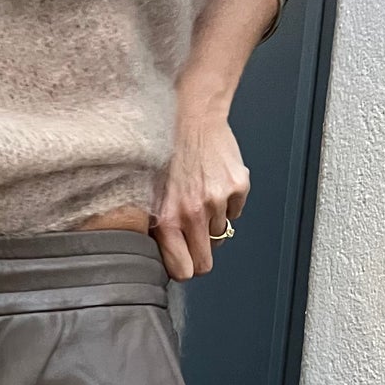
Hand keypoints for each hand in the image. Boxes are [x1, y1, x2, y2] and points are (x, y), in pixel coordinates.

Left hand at [153, 104, 249, 280]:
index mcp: (168, 220)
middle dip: (199, 256)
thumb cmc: (163, 151)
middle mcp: (194, 214)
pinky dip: (226, 205)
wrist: (190, 113)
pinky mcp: (238, 186)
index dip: (183, 268)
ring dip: (211, 225)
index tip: (181, 262)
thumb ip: (154, 228)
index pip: (183, 271)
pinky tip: (212, 185)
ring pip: (220, 236)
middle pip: (205, 263)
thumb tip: (162, 256)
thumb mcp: (146, 194)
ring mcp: (219, 200)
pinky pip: (235, 212)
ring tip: (198, 200)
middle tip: (193, 240)